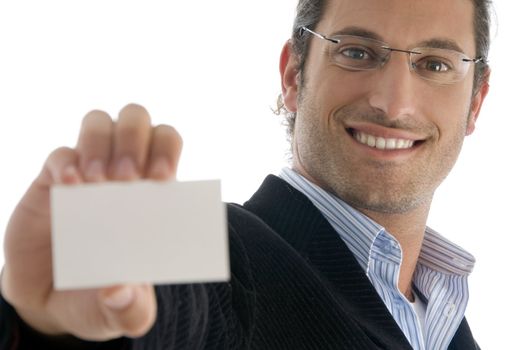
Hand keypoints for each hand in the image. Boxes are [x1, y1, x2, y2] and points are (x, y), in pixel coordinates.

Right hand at [1, 104, 182, 340]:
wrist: (51, 301)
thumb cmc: (98, 297)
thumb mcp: (122, 312)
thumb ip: (130, 309)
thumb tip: (120, 289)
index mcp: (151, 194)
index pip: (167, 146)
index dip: (167, 151)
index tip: (161, 179)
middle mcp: (122, 173)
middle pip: (137, 121)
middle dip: (135, 140)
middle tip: (126, 179)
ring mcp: (87, 172)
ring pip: (99, 122)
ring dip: (101, 142)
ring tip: (98, 181)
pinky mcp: (51, 180)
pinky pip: (60, 153)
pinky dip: (65, 162)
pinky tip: (69, 185)